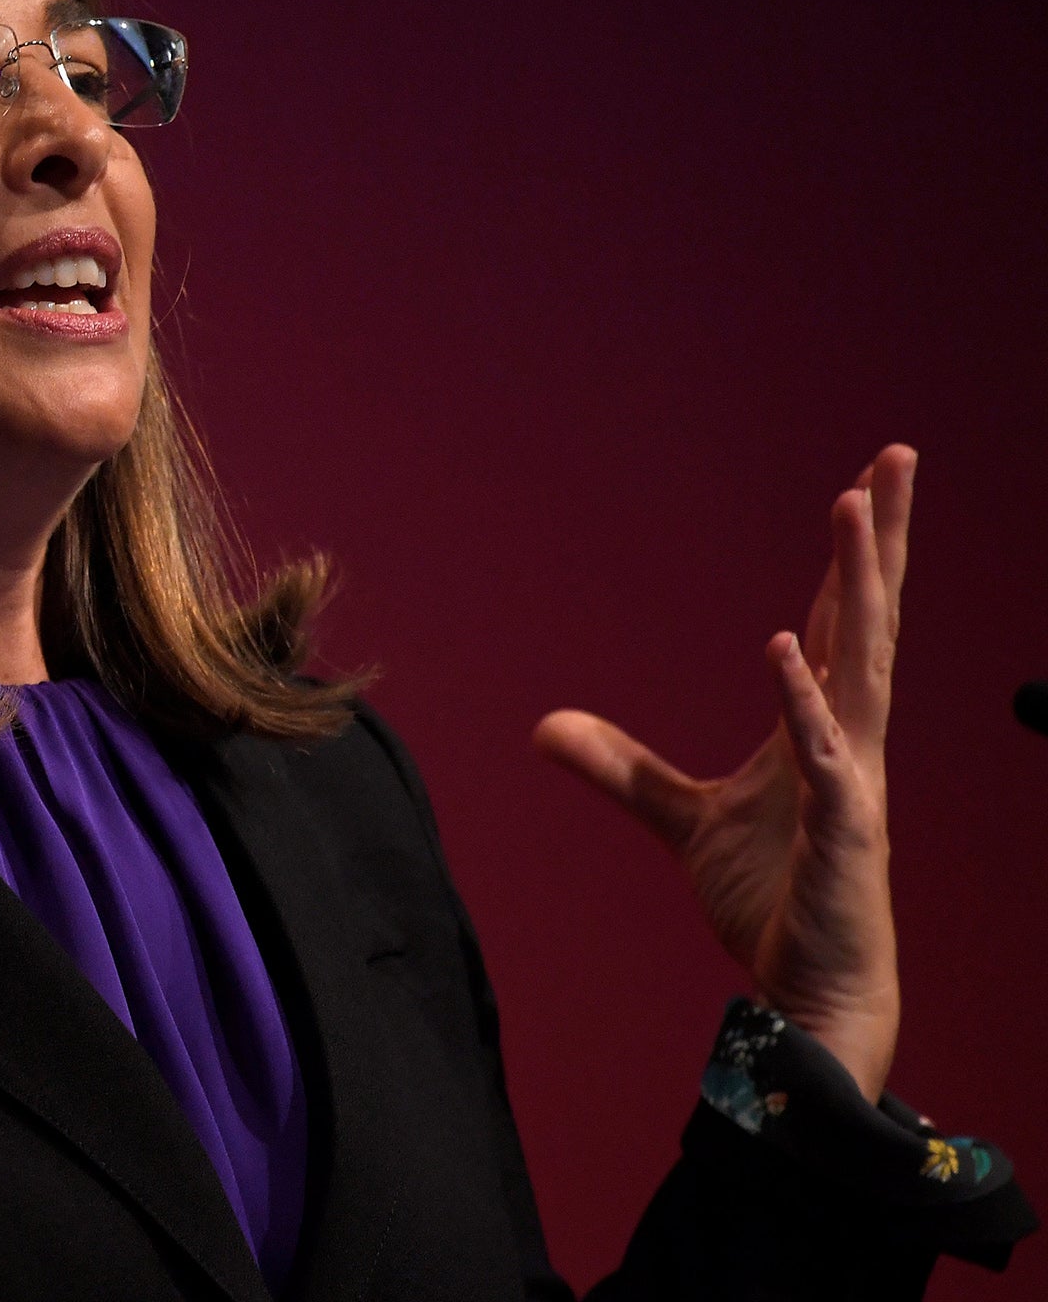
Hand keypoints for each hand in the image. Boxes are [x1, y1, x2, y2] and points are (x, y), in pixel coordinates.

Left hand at [534, 445, 915, 1101]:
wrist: (810, 988)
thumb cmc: (773, 898)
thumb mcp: (683, 820)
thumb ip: (624, 769)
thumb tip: (547, 727)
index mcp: (821, 728)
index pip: (838, 622)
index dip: (849, 557)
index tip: (863, 485)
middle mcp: (850, 739)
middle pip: (867, 619)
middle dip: (879, 539)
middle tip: (896, 456)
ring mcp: (854, 780)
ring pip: (861, 665)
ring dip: (857, 586)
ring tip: (855, 508)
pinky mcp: (843, 831)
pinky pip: (826, 756)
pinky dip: (802, 703)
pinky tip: (784, 648)